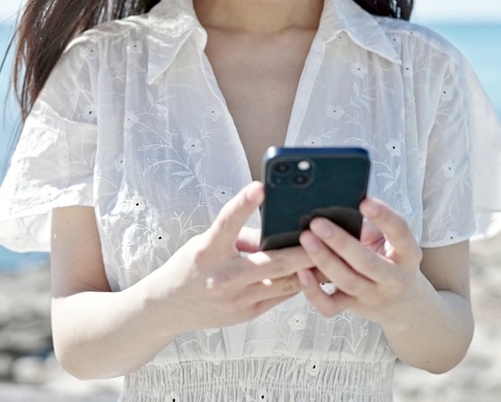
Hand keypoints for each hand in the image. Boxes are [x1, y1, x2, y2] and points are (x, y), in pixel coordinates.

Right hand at [142, 180, 314, 330]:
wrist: (169, 307)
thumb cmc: (192, 266)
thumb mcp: (207, 243)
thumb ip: (243, 237)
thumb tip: (282, 233)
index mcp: (208, 252)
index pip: (227, 223)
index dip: (243, 204)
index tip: (260, 186)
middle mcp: (223, 278)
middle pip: (274, 263)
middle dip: (305, 250)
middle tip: (327, 235)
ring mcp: (236, 300)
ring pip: (284, 283)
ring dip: (308, 269)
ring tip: (331, 255)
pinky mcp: (245, 314)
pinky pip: (279, 297)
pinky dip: (295, 283)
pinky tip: (311, 273)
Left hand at [296, 196, 426, 324]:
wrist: (404, 305)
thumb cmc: (391, 260)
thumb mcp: (391, 243)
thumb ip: (371, 228)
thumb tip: (340, 210)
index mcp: (407, 254)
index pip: (400, 233)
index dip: (384, 217)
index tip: (364, 202)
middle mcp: (394, 278)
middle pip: (367, 262)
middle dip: (341, 242)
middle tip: (318, 223)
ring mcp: (374, 296)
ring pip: (347, 281)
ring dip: (324, 260)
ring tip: (306, 239)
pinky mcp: (354, 308)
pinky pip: (331, 306)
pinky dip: (314, 292)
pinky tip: (302, 272)